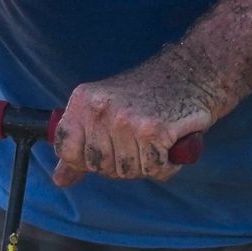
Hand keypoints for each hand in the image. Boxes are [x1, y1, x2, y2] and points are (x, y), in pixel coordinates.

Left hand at [53, 53, 224, 186]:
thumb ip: (80, 143)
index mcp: (84, 101)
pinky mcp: (155, 132)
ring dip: (146, 164)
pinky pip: (155, 170)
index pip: (66, 149)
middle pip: (99, 166)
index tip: (104, 148)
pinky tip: (169, 145)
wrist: (191, 70)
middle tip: (138, 140)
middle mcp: (101, 110)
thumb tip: (60, 180)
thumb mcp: (105, 108)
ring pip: (128, 172)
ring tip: (155, 140)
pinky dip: (166, 165)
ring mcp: (127, 121)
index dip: (86, 158)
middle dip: (120, 163)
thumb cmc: (148, 92)